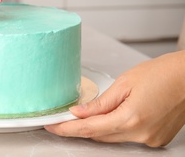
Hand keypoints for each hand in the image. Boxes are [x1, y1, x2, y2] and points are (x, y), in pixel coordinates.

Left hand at [45, 51, 184, 146]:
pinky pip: (126, 137)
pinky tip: (108, 118)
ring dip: (96, 129)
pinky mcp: (155, 139)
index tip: (52, 126)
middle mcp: (140, 134)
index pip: (89, 128)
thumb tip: (78, 112)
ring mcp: (149, 139)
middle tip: (61, 121)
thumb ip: (100, 103)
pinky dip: (113, 129)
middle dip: (78, 129)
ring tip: (81, 117)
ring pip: (112, 138)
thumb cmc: (161, 74)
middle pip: (99, 136)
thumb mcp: (125, 83)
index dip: (67, 129)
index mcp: (131, 119)